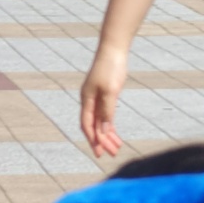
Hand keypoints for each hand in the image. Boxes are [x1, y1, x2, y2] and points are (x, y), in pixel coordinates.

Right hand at [81, 43, 127, 157]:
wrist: (114, 48)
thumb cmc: (110, 67)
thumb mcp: (110, 91)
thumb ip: (107, 112)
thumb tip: (104, 132)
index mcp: (87, 99)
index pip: (87, 125)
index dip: (93, 140)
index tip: (100, 153)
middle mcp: (89, 100)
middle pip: (94, 126)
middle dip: (102, 141)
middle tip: (112, 154)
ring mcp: (97, 98)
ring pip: (101, 122)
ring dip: (108, 135)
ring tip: (117, 147)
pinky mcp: (105, 95)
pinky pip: (106, 115)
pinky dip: (110, 125)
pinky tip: (115, 134)